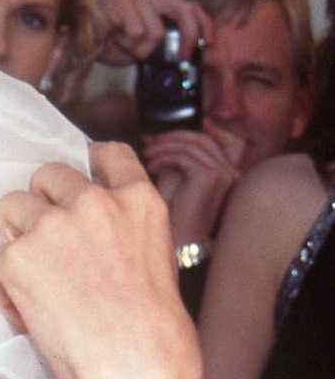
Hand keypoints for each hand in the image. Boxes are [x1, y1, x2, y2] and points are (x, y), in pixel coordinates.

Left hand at [0, 143, 202, 378]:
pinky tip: (26, 311)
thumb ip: (122, 227)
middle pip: (47, 175)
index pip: (108, 155)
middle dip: (43, 204)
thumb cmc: (153, 337)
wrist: (136, 377)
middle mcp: (95, 203)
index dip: (88, 164)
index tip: (78, 177)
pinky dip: (4, 285)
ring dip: (17, 237)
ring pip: (11, 206)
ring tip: (38, 278)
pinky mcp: (19, 256)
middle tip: (51, 244)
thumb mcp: (156, 260)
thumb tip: (89, 220)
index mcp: (138, 202)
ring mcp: (53, 226)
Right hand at [94, 0, 212, 66]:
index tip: (209, 44)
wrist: (83, 38)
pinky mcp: (119, 3)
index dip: (204, 25)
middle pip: (183, 12)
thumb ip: (168, 42)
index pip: (191, 7)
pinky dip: (128, 45)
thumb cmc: (114, 41)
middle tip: (183, 55)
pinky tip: (115, 40)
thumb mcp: (148, 44)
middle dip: (188, 37)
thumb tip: (190, 55)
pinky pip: (137, 33)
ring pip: (157, 31)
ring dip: (142, 48)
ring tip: (126, 44)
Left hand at [141, 124, 245, 243]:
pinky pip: (182, 156)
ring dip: (162, 148)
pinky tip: (151, 168)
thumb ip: (170, 156)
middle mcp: (231, 172)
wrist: (179, 243)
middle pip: (198, 139)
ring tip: (146, 158)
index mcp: (226, 172)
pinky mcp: (211, 176)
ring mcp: (224, 174)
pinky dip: (163, 158)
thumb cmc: (174, 216)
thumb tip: (153, 136)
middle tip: (147, 143)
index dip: (176, 136)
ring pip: (188, 145)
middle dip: (169, 138)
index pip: (203, 141)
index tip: (153, 139)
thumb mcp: (173, 178)